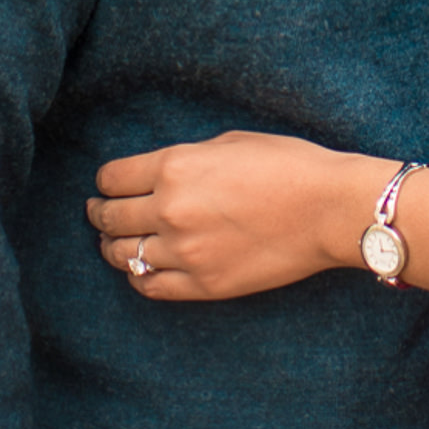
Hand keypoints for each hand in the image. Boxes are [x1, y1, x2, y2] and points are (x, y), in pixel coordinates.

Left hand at [85, 131, 391, 300]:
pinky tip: (140, 269)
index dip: (106, 182)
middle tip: (98, 214)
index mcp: (174, 167)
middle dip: (100, 214)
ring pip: (123, 255)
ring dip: (113, 247)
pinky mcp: (204, 284)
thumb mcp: (228, 142)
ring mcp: (185, 251)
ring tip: (114, 243)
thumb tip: (158, 174)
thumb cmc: (288, 165)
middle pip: (110, 218)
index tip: (108, 186)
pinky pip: (150, 286)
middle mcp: (170, 210)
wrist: (329, 209)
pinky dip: (138, 276)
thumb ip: (184, 159)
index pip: (112, 179)